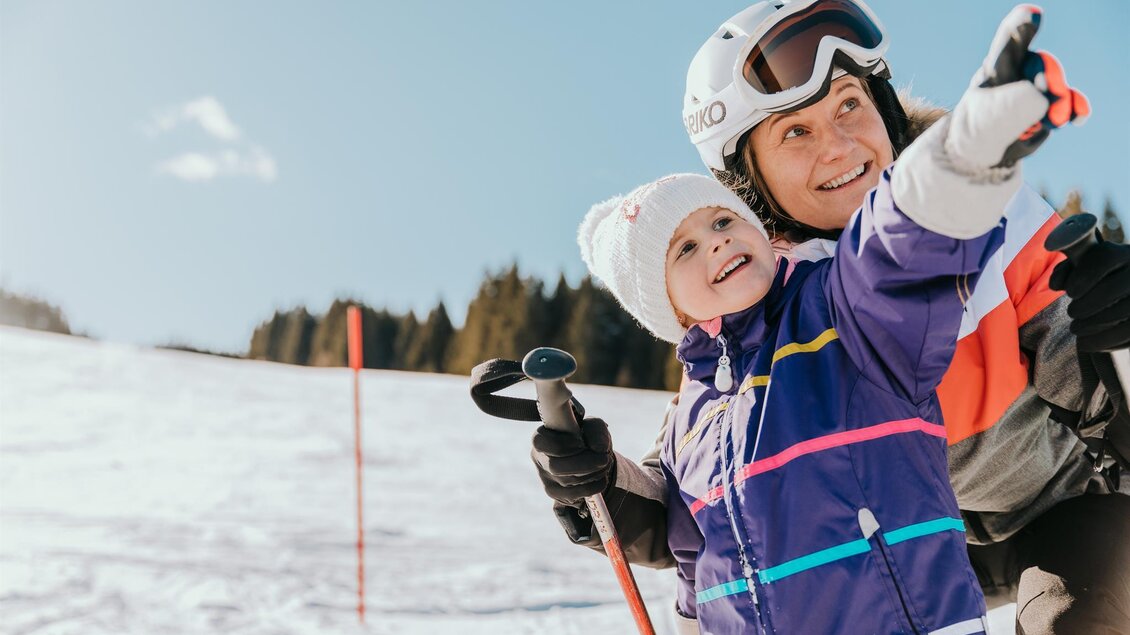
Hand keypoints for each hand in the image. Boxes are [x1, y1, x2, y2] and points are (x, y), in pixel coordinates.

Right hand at [531, 418, 615, 505]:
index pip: (541, 443)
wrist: (588, 457)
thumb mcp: (592, 427)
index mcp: (541, 438)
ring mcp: (546, 479)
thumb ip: (596, 430)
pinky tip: (601, 476)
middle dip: (584, 464)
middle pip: (555, 467)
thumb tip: (599, 449)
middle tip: (604, 458)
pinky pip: (576, 493)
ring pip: (567, 481)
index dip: (564, 444)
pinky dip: (594, 485)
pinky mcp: (556, 494)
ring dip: (593, 473)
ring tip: (605, 463)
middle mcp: (539, 459)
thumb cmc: (586, 438)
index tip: (582, 442)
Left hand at [946, 5, 1088, 172]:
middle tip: (1048, 93)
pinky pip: (1070, 103)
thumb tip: (1042, 99)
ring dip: (1060, 101)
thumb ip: (1010, 108)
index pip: (1008, 44)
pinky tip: (1079, 116)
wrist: (982, 154)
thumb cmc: (976, 131)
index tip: (1032, 15)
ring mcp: (1037, 89)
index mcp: (996, 70)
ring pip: (1056, 87)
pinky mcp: (1051, 106)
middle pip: (1039, 65)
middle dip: (1048, 78)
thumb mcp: (984, 122)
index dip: (1021, 27)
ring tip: (1053, 120)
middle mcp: (1019, 73)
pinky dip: (1076, 109)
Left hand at [1050, 235, 1129, 351]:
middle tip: (1072, 312)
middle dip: (1085, 305)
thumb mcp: (1083, 269)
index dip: (1083, 276)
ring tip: (1076, 328)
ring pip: (1121, 312)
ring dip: (1091, 325)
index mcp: (1122, 254)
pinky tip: (1085, 343)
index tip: (1070, 292)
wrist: (1122, 294)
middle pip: (1111, 290)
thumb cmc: (1097, 280)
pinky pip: (1126, 332)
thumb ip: (1067, 271)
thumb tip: (1056, 283)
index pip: (1105, 258)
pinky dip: (1103, 341)